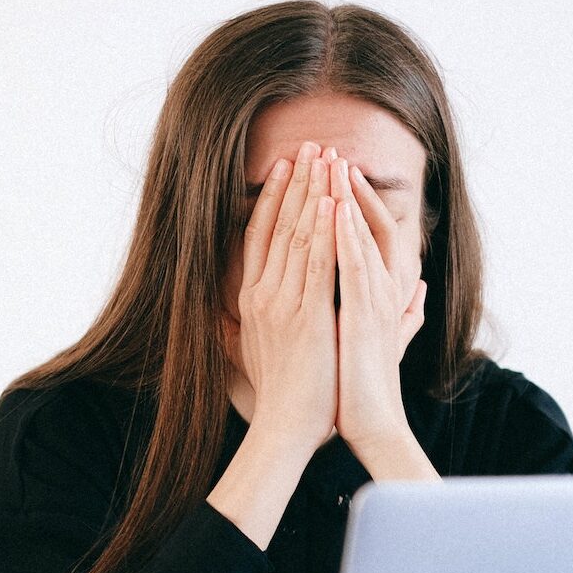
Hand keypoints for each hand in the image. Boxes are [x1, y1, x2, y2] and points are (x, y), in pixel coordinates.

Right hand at [231, 140, 338, 455]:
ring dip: (313, 192)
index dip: (274, 197)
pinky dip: (324, 230)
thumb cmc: (282, 395)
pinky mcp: (306, 317)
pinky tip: (333, 201)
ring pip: (297, 236)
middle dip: (297, 182)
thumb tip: (240, 310)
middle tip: (311, 144)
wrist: (286, 428)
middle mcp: (262, 295)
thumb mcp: (260, 350)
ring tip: (325, 157)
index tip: (288, 166)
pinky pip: (316, 264)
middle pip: (278, 225)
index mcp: (253, 299)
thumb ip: (255, 323)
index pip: (261, 235)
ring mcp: (282, 304)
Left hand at [327, 151, 427, 454]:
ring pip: (361, 237)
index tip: (332, 172)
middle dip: (346, 186)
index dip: (353, 201)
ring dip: (346, 198)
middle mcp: (384, 291)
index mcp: (383, 293)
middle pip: (366, 224)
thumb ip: (404, 314)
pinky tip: (332, 208)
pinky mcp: (363, 317)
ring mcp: (376, 302)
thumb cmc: (367, 388)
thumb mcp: (383, 340)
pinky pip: (353, 267)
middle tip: (327, 149)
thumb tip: (421, 292)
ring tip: (330, 162)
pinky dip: (344, 236)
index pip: (370, 234)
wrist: (372, 425)